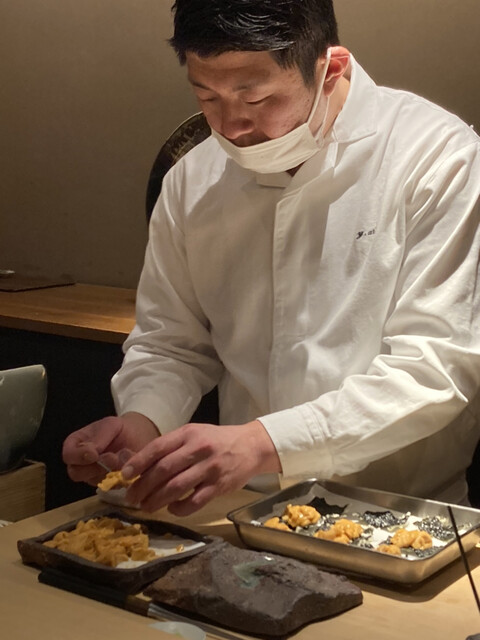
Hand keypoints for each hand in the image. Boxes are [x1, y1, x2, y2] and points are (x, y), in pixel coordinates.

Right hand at [62, 412, 158, 485]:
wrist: (138, 438)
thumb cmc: (120, 430)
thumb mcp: (111, 425)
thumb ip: (100, 436)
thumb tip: (92, 452)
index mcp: (76, 444)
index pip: (68, 454)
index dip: (78, 456)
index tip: (94, 454)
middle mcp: (81, 463)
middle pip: (76, 473)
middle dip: (95, 467)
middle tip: (113, 458)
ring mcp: (93, 476)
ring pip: (94, 481)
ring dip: (110, 472)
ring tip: (124, 459)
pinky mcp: (108, 485)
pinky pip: (110, 487)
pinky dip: (121, 478)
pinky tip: (130, 467)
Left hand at [122, 420, 280, 515]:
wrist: (251, 446)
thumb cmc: (216, 440)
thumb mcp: (194, 434)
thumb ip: (171, 447)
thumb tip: (141, 465)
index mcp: (188, 434)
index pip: (157, 447)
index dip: (138, 462)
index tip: (125, 475)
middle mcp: (198, 449)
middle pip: (163, 470)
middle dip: (143, 486)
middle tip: (131, 498)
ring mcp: (210, 468)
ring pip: (176, 488)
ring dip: (156, 500)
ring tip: (146, 507)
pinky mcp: (219, 486)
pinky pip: (194, 502)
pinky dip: (179, 509)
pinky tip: (172, 509)